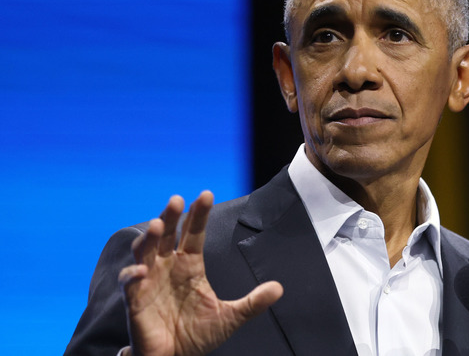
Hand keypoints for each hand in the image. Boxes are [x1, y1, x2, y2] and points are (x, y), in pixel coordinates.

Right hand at [118, 191, 282, 355]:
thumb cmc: (196, 335)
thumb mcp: (229, 318)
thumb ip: (253, 302)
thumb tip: (279, 288)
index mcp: (189, 265)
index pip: (193, 234)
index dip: (198, 215)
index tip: (205, 194)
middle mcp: (167, 267)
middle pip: (167, 234)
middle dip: (170, 216)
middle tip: (176, 200)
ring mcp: (149, 281)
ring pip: (144, 251)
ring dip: (148, 238)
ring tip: (156, 224)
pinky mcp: (134, 300)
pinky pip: (129, 283)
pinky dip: (131, 275)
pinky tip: (140, 271)